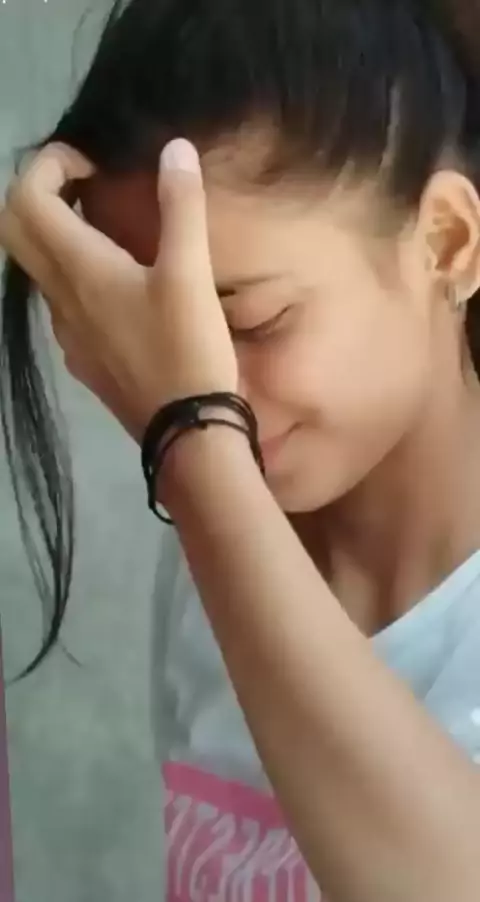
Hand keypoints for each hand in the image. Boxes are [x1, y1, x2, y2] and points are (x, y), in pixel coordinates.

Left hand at [0, 140, 237, 442]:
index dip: (48, 164)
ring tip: (109, 226)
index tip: (93, 163)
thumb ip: (182, 208)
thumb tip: (174, 148)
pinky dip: (73, 272)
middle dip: (39, 192)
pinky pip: (61, 301)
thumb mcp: (192, 275)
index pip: (26, 199)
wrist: (186, 433)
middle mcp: (60, 298)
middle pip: (14, 230)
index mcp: (79, 269)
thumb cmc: (188, 351)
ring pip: (38, 268)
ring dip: (58, 233)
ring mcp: (67, 332)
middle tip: (87, 185)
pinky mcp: (82, 356)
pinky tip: (119, 284)